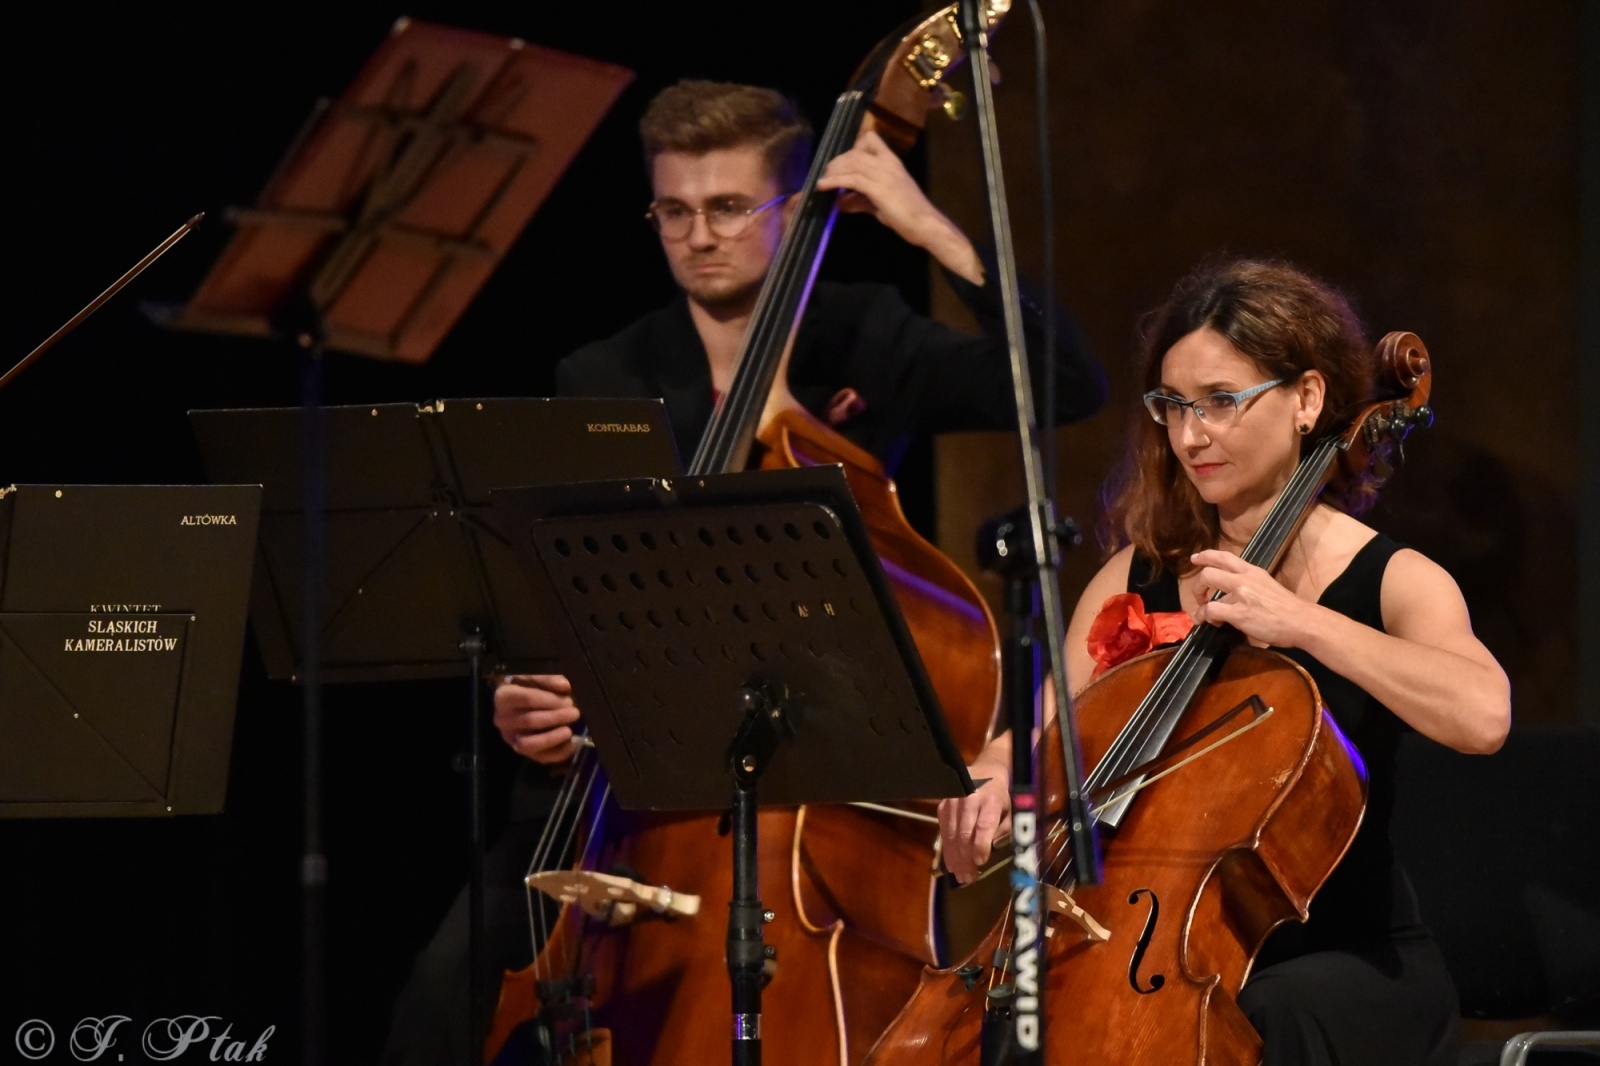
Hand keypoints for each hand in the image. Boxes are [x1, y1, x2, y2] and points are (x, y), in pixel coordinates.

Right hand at [494, 674, 581, 764]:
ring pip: (529, 744)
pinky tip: (572, 744)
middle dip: (555, 717)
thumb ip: (548, 678)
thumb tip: (565, 685)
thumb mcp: (534, 675)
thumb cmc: (527, 685)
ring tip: (569, 730)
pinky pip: (539, 757)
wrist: (517, 701)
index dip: (550, 700)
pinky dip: (558, 753)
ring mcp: (510, 738)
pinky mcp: (522, 751)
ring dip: (552, 738)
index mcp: (503, 697)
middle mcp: (503, 719)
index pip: (527, 698)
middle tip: (575, 712)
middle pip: (530, 721)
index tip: (568, 699)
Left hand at [816, 131, 983, 284]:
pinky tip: (823, 186)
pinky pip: (851, 179)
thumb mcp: (880, 205)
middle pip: (854, 152)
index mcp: (892, 162)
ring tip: (823, 180)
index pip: (871, 140)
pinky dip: (834, 181)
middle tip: (827, 174)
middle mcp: (887, 163)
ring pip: (851, 163)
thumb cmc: (908, 216)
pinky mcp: (877, 187)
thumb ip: (860, 200)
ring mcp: (883, 174)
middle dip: (838, 162)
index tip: (844, 158)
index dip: (854, 146)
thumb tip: (840, 203)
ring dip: (833, 171)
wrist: (925, 224)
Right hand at [937, 762, 1012, 883]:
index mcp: (990, 799)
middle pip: (964, 834)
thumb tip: (990, 850)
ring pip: (951, 835)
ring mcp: (952, 802)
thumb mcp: (1009, 811)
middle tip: (969, 878)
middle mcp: (968, 799)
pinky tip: (952, 863)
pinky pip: (943, 832)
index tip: (980, 862)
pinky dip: (947, 850)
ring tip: (960, 876)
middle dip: (966, 859)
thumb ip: (1001, 831)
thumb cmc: (1001, 796)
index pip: (984, 825)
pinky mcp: (942, 806)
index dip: (981, 845)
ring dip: (955, 858)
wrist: (985, 772)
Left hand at [1189, 549, 1314, 647]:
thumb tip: (1233, 593)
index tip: (1195, 559)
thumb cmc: (1288, 608)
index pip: (1225, 556)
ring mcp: (1241, 594)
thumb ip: (1250, 585)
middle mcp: (1245, 578)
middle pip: (1208, 571)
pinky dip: (1206, 617)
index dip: (1206, 556)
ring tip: (1206, 615)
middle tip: (1199, 597)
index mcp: (1253, 571)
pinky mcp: (1239, 612)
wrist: (1302, 621)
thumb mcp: (1268, 586)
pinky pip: (1211, 610)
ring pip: (1207, 587)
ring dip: (1200, 604)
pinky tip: (1214, 623)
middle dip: (1198, 585)